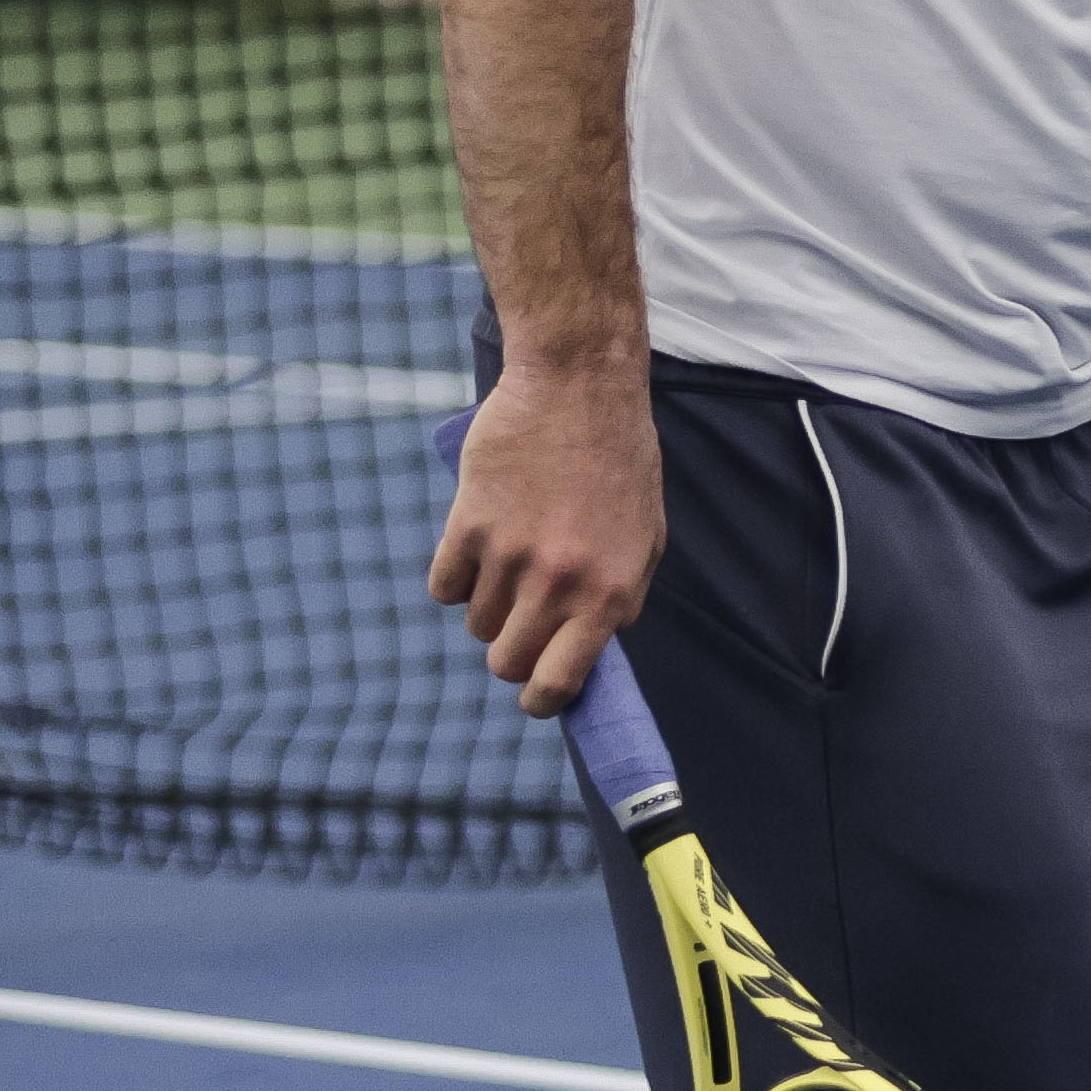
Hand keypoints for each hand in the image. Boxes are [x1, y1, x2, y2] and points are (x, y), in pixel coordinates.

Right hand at [432, 367, 662, 710]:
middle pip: (507, 661)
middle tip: (520, 624)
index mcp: (610, 592)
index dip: (544, 701)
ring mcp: (509, 555)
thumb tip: (590, 649)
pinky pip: (443, 587)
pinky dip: (455, 578)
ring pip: (476, 624)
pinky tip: (477, 548)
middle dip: (512, 654)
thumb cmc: (620, 463)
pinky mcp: (467, 524)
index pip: (561, 681)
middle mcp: (558, 583)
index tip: (536, 698)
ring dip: (488, 607)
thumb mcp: (647, 537)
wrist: (580, 390)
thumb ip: (621, 598)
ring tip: (511, 565)